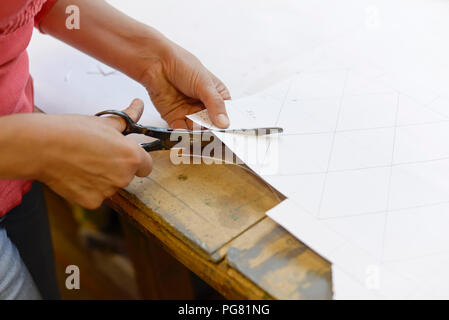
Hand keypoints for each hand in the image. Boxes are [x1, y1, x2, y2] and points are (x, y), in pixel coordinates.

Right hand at [36, 99, 151, 208]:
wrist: (42, 146)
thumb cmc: (73, 132)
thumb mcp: (105, 122)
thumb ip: (127, 118)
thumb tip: (138, 105)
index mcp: (131, 157)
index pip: (146, 166)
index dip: (137, 161)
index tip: (126, 157)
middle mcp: (124, 177)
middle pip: (127, 176)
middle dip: (117, 167)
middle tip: (98, 155)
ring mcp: (108, 191)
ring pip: (111, 186)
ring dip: (102, 178)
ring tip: (83, 162)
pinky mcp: (92, 201)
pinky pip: (96, 196)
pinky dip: (88, 188)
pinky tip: (76, 174)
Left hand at [140, 40, 230, 128]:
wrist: (156, 63)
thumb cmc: (182, 64)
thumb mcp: (204, 83)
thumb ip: (215, 104)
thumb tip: (225, 123)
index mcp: (216, 95)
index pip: (227, 113)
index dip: (228, 123)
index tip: (229, 132)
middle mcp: (204, 106)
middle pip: (212, 125)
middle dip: (212, 131)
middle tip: (213, 136)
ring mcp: (190, 113)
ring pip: (197, 130)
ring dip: (198, 135)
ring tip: (199, 136)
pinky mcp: (175, 118)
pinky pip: (182, 131)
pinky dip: (184, 136)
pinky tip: (187, 137)